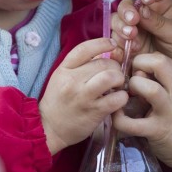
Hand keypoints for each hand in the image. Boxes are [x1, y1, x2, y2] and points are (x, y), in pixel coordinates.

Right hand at [39, 38, 127, 154]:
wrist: (49, 128)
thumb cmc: (59, 101)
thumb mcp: (63, 77)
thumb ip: (81, 65)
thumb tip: (108, 54)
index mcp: (64, 69)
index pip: (85, 49)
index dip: (102, 43)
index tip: (112, 44)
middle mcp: (73, 81)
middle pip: (103, 63)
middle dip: (115, 67)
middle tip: (115, 75)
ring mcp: (83, 96)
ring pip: (110, 77)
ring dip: (119, 79)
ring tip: (118, 85)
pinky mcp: (94, 112)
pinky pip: (116, 99)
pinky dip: (122, 97)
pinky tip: (119, 99)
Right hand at [111, 0, 171, 83]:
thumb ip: (159, 22)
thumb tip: (142, 9)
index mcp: (160, 4)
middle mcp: (143, 14)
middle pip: (126, 4)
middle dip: (127, 12)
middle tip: (133, 21)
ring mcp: (133, 31)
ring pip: (116, 22)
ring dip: (120, 27)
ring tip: (131, 37)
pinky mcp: (126, 48)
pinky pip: (114, 44)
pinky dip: (116, 46)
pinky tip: (123, 52)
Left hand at [112, 52, 171, 171]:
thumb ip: (164, 79)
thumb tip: (137, 70)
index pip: (161, 58)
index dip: (144, 61)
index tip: (138, 72)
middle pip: (158, 64)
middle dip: (138, 65)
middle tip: (132, 79)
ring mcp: (169, 112)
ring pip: (149, 89)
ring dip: (133, 87)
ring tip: (128, 96)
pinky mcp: (157, 131)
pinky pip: (132, 123)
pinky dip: (119, 118)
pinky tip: (117, 116)